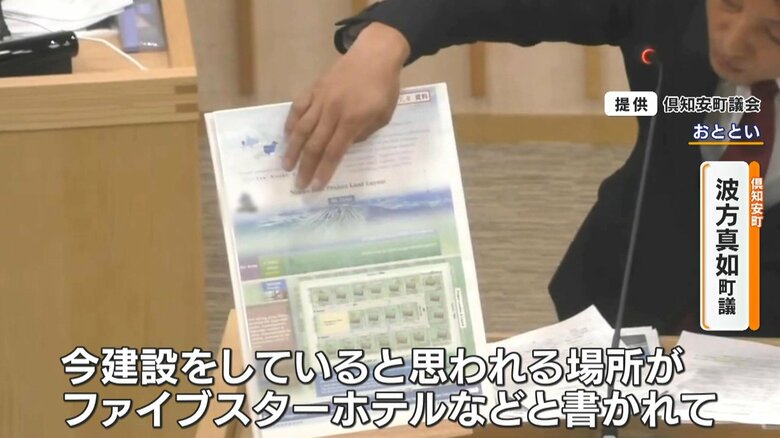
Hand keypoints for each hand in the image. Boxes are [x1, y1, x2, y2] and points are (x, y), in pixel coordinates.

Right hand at [283, 22, 409, 189]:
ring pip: (302, 128)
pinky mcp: (314, 88)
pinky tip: (287, 136)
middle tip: (298, 184)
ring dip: (292, 149)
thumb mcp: (383, 117)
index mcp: (353, 120)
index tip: (316, 186)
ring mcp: (321, 99)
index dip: (324, 171)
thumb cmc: (384, 88)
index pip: (334, 152)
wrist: (374, 55)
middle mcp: (333, 112)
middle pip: (315, 145)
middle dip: (305, 167)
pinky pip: (298, 107)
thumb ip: (363, 134)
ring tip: (285, 165)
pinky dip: (291, 123)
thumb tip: (345, 146)